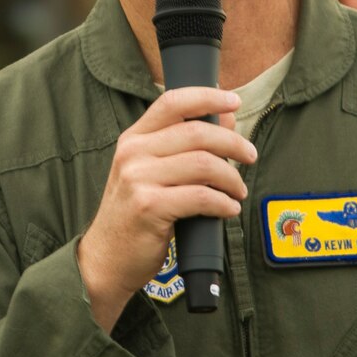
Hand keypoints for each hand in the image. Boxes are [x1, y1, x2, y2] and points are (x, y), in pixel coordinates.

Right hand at [77, 86, 253, 330]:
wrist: (107, 259)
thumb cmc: (135, 215)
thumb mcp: (152, 173)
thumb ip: (185, 145)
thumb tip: (226, 118)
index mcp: (133, 139)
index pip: (173, 102)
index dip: (208, 97)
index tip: (235, 101)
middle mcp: (133, 154)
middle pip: (197, 132)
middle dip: (233, 143)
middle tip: (249, 156)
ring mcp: (138, 179)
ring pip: (204, 164)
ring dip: (231, 178)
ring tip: (238, 191)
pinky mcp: (149, 207)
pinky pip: (201, 197)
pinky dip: (224, 203)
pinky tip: (228, 209)